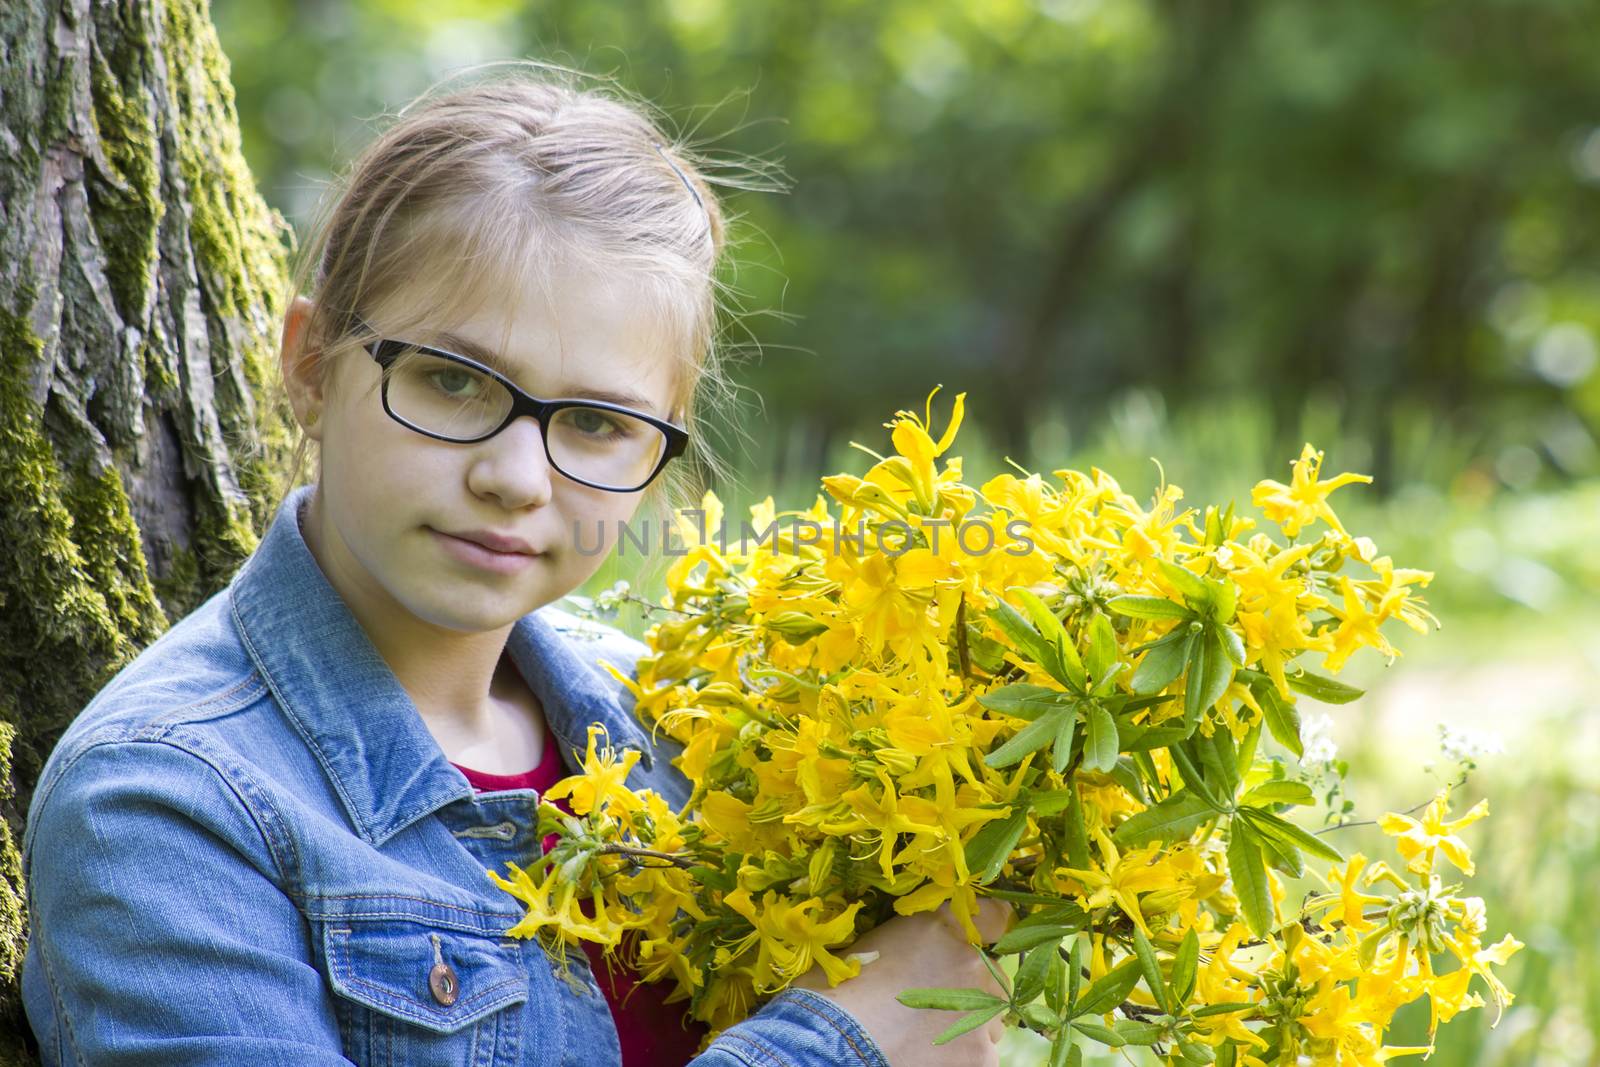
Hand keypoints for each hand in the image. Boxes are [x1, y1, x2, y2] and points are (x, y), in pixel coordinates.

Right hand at [791, 898, 1010, 1066]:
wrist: (835, 1034)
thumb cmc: (843, 986)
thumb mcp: (881, 940)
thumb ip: (920, 940)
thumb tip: (928, 951)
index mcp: (945, 924)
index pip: (998, 917)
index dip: (989, 933)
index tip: (981, 945)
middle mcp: (971, 961)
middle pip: (992, 976)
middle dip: (970, 987)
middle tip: (933, 1003)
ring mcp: (981, 1008)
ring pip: (990, 1017)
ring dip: (969, 1021)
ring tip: (925, 1032)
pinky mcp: (980, 1053)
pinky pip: (982, 1052)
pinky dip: (961, 1055)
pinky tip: (928, 1054)